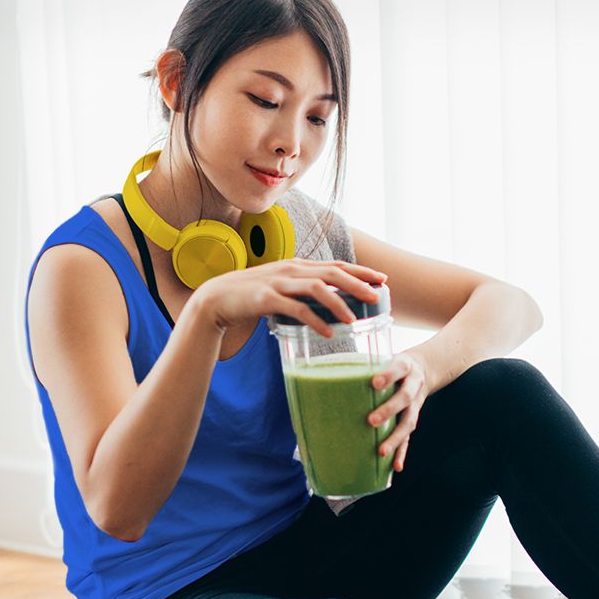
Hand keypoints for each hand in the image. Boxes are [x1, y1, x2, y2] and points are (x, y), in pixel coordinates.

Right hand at [190, 258, 386, 337]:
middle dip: (358, 284)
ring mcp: (279, 283)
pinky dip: (315, 321)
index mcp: (298, 266)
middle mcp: (291, 270)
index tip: (382, 279)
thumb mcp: (282, 289)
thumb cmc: (252, 296)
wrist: (215, 300)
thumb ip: (304, 292)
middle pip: (332, 273)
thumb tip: (330, 305)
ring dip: (339, 303)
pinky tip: (328, 333)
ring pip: (317, 289)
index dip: (360, 271)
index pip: (336, 265)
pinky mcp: (266, 298)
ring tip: (354, 320)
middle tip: (378, 297)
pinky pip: (296, 309)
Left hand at [368, 350, 429, 471]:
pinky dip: (402, 452)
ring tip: (381, 451)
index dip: (388, 376)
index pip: (399, 369)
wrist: (422, 370)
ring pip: (409, 421)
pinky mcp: (413, 418)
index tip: (374, 383)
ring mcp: (416, 404)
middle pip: (405, 397)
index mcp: (405, 366)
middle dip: (389, 409)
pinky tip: (396, 467)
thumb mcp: (384, 357)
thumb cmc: (390, 365)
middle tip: (371, 420)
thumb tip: (324, 373)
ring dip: (396, 437)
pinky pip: (409, 438)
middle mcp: (414, 385)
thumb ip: (362, 365)